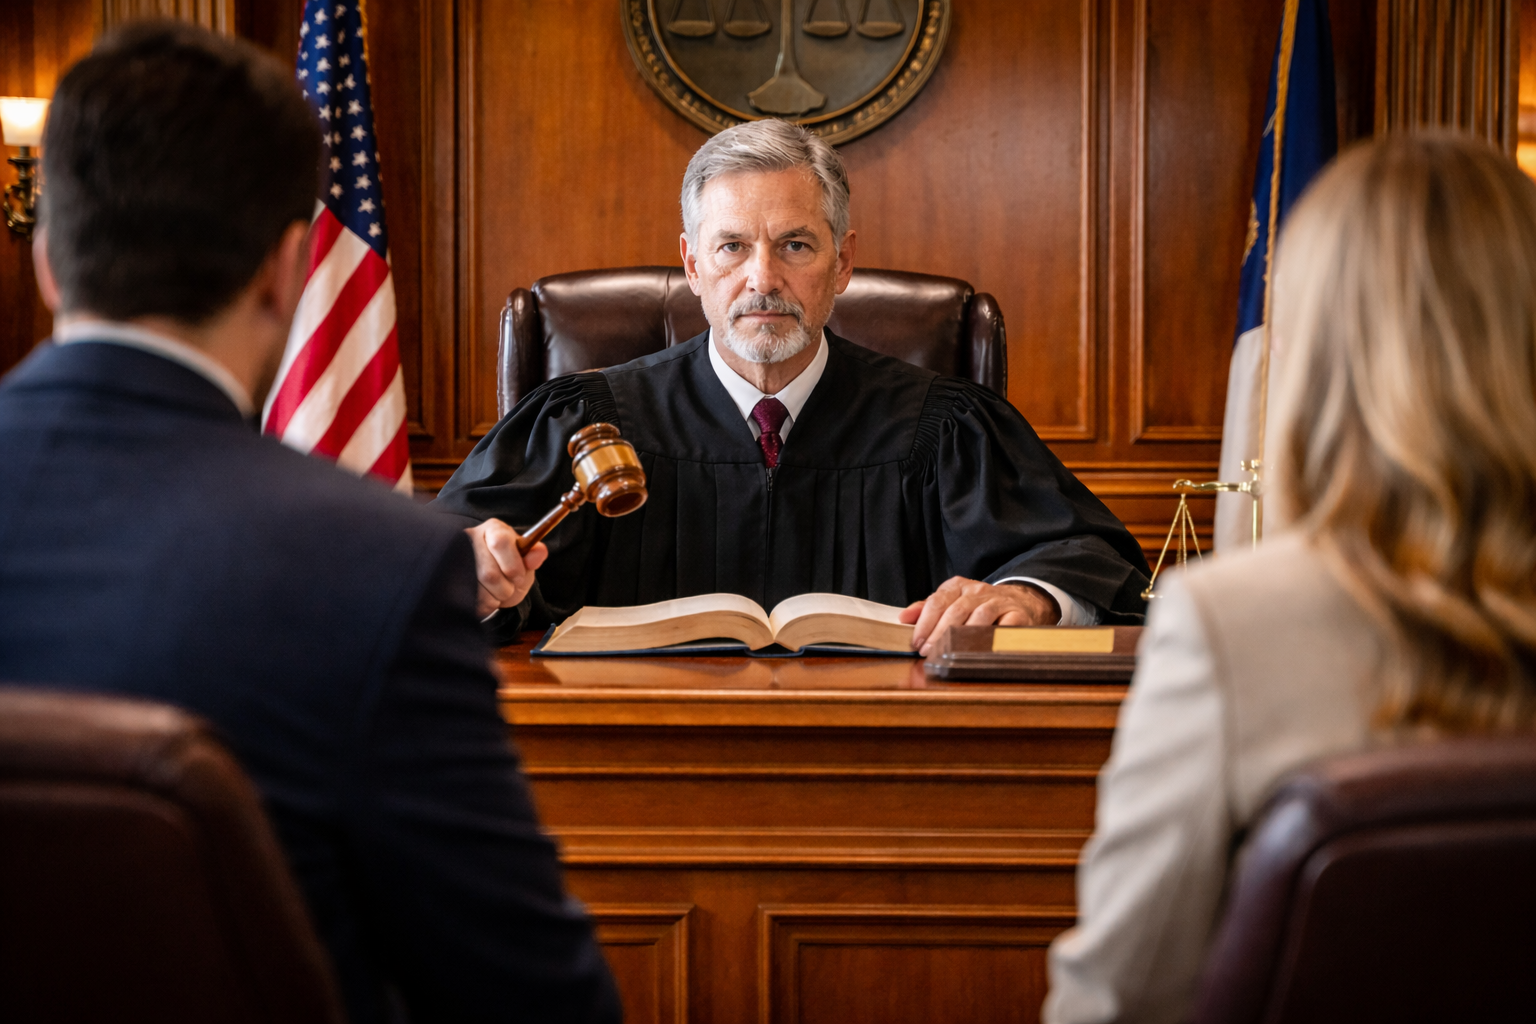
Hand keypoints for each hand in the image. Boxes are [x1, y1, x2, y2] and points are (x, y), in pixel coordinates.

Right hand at [465, 519, 547, 618]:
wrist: (491, 587)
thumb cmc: (509, 570)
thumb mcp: (525, 564)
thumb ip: (534, 556)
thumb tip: (540, 551)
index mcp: (494, 529)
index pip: (500, 542)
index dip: (513, 565)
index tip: (518, 576)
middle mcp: (471, 538)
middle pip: (489, 573)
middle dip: (505, 588)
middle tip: (508, 587)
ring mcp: (456, 558)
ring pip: (478, 589)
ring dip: (494, 598)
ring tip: (496, 592)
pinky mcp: (448, 576)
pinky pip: (469, 599)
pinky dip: (484, 604)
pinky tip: (486, 597)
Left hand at [901, 577, 1060, 656]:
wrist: (1019, 600)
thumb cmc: (978, 605)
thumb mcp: (951, 601)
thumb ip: (927, 609)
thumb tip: (903, 618)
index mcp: (957, 586)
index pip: (937, 602)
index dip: (925, 622)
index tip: (916, 641)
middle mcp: (977, 591)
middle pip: (955, 611)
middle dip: (939, 633)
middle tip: (928, 651)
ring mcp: (998, 602)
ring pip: (979, 617)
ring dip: (963, 637)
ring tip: (951, 652)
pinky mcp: (1016, 614)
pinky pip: (1004, 626)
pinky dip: (993, 638)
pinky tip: (981, 650)